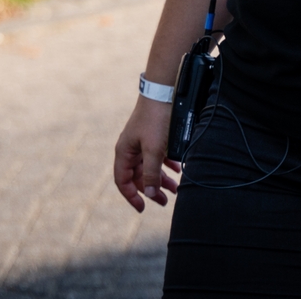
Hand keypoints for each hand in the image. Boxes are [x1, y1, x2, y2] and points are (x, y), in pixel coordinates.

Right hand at [113, 96, 180, 211]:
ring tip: (176, 188)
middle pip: (137, 176)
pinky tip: (178, 169)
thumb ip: (151, 174)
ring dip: (162, 179)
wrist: (164, 92)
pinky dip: (167, 165)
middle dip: (151, 190)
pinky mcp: (152, 136)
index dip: (131, 197)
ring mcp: (141, 142)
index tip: (143, 209)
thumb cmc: (156, 120)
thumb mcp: (153, 150)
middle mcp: (130, 148)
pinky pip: (157, 156)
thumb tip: (151, 195)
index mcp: (124, 152)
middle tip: (165, 202)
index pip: (122, 181)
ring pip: (149, 167)